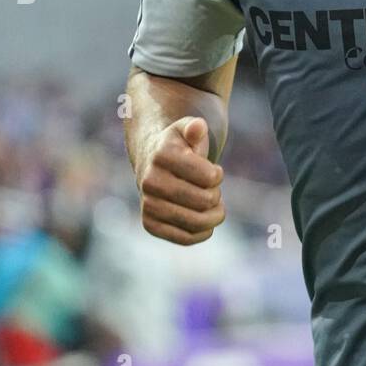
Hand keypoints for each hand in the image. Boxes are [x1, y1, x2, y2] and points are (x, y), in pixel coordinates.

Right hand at [138, 116, 225, 244]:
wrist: (151, 165)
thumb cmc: (178, 147)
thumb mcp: (186, 130)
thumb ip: (195, 128)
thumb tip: (198, 127)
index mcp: (162, 156)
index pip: (210, 177)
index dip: (217, 175)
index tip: (212, 171)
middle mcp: (150, 181)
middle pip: (205, 200)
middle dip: (216, 195)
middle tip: (212, 189)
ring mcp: (148, 205)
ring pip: (198, 222)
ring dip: (215, 215)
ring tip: (213, 206)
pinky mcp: (150, 225)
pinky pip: (186, 238)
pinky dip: (203, 232)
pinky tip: (205, 221)